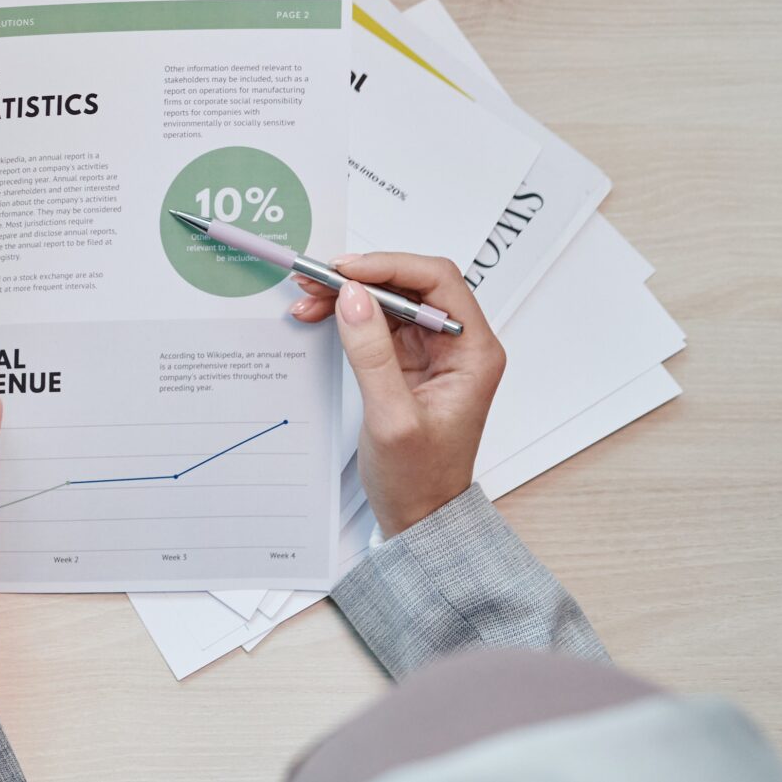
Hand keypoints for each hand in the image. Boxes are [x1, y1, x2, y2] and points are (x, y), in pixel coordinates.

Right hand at [291, 253, 505, 535]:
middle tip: (315, 280)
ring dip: (347, 294)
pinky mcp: (406, 360)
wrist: (419, 515)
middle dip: (360, 278)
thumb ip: (372, 355)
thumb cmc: (419, 479)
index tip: (346, 271)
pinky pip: (375, 321)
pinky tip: (317, 315)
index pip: (438, 282)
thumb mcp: (393, 419)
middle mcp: (457, 344)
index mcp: (474, 353)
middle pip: (410, 284)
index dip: (390, 266)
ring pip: (388, 299)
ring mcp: (431, 351)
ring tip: (307, 297)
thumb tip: (353, 299)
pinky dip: (345, 314)